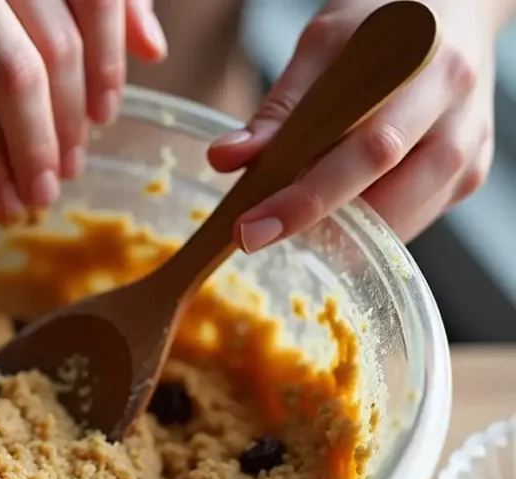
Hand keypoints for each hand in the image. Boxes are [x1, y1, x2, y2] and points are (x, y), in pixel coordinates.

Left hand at [208, 0, 501, 249]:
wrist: (455, 12)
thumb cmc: (383, 27)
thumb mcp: (325, 44)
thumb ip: (280, 106)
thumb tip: (227, 158)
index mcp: (428, 68)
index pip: (365, 150)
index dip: (305, 197)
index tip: (250, 227)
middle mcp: (459, 115)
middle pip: (386, 193)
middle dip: (313, 224)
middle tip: (253, 236)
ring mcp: (471, 151)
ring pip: (399, 220)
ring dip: (338, 235)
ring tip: (286, 221)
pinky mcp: (468, 178)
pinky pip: (409, 222)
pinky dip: (363, 230)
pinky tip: (330, 214)